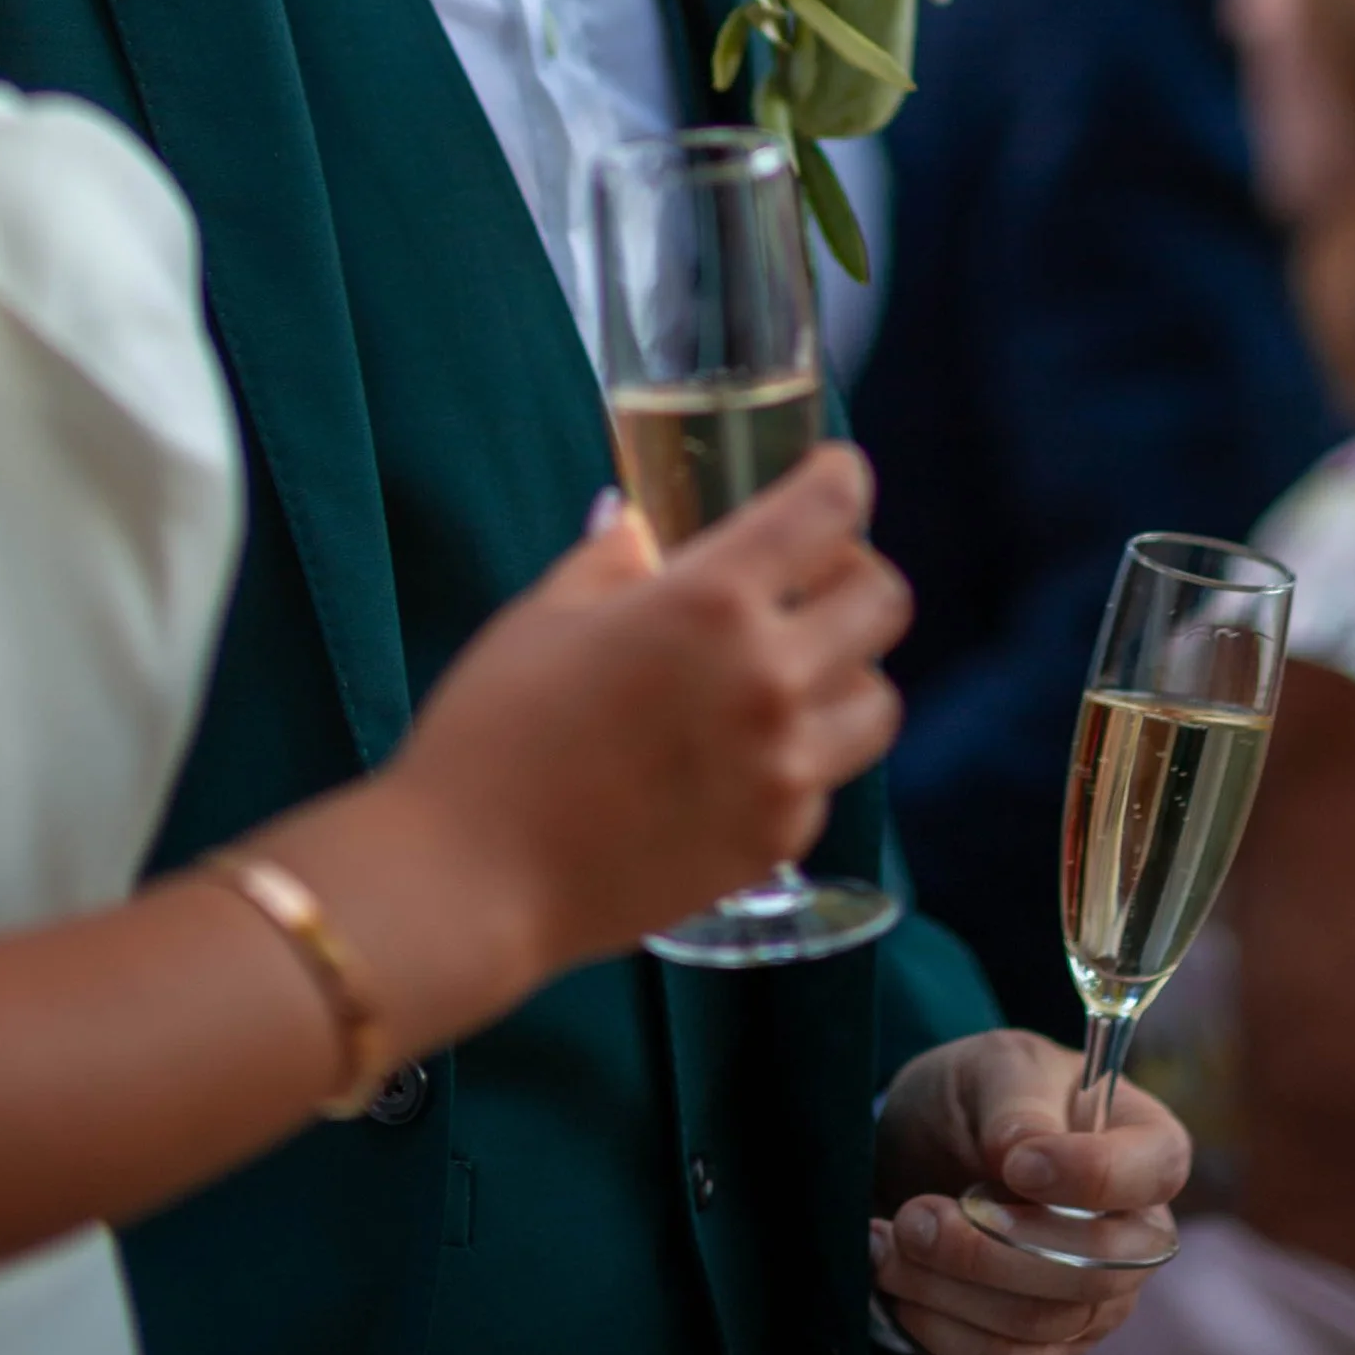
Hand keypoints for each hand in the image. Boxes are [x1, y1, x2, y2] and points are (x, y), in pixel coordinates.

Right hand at [384, 448, 908, 994]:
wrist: (472, 878)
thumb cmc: (495, 728)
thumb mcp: (548, 613)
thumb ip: (617, 558)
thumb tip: (643, 525)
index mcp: (712, 599)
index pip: (828, 509)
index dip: (840, 478)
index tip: (832, 475)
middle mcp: (770, 676)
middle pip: (882, 600)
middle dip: (853, 574)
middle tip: (809, 581)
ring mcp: (785, 768)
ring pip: (877, 699)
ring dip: (844, 673)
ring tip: (789, 675)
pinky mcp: (778, 840)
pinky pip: (827, 777)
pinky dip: (802, 755)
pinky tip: (743, 756)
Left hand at [870, 1030, 1188, 1354]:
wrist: (932, 1146)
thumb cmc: (982, 1094)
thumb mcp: (994, 1066)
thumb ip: (1017, 1101)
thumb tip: (1026, 1149)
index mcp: (1146, 1143)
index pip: (1158, 1170)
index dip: (1095, 1174)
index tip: (1017, 1163)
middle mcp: (1138, 1234)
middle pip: (1096, 1268)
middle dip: (992, 1247)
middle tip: (917, 1214)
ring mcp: (1098, 1301)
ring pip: (1040, 1322)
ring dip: (950, 1286)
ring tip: (891, 1238)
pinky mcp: (1048, 1349)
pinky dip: (940, 1328)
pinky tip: (898, 1279)